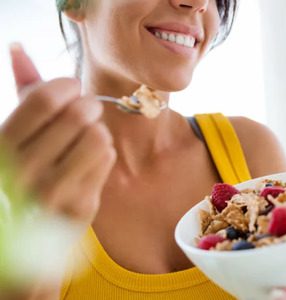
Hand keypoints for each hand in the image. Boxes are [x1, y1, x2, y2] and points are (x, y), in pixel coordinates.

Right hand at [0, 43, 115, 223]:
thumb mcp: (23, 127)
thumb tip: (18, 47)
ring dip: (97, 131)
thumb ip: (23, 88)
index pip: (45, 98)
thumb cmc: (36, 162)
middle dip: (89, 106)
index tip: (73, 88)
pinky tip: (91, 162)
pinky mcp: (79, 205)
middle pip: (79, 114)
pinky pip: (108, 156)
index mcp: (3, 145)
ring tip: (87, 140)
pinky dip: (104, 153)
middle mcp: (22, 171)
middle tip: (87, 112)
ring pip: (98, 135)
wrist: (40, 219)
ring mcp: (52, 192)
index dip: (68, 86)